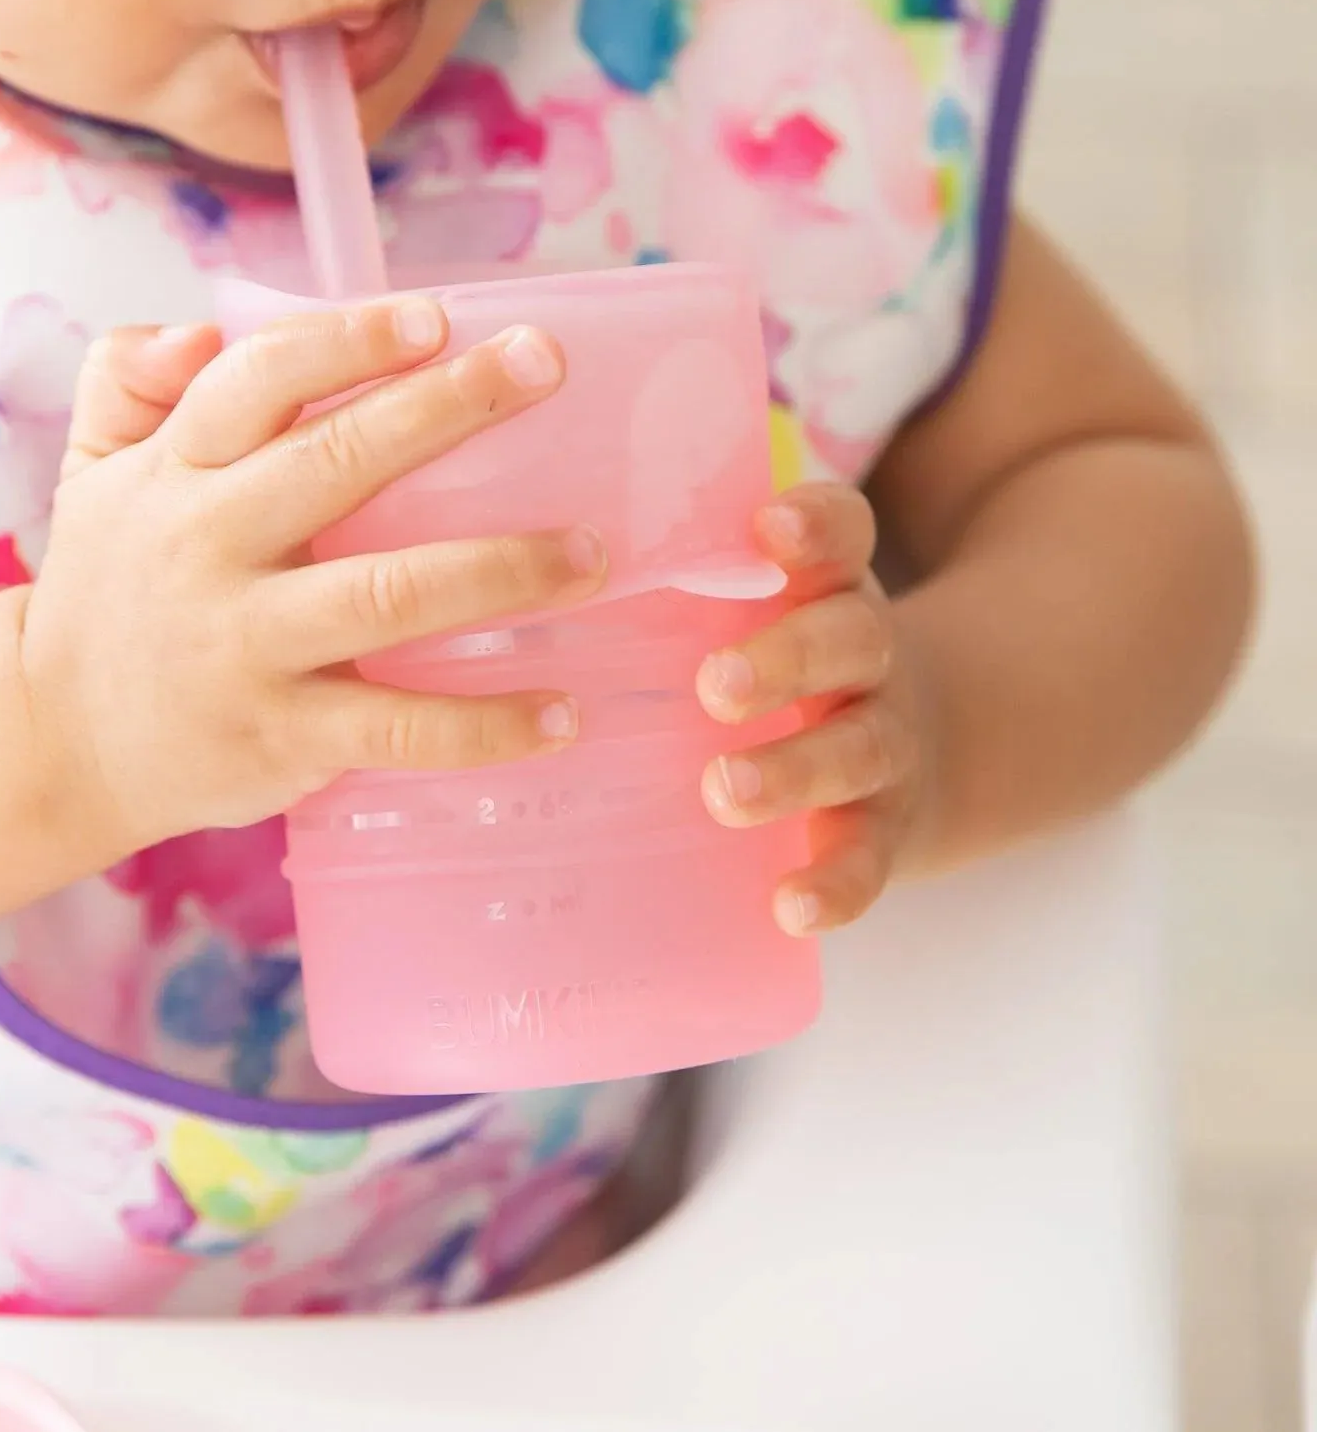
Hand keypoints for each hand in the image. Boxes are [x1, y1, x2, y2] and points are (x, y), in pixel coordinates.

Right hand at [22, 301, 611, 865]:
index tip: (436, 317)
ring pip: (387, 594)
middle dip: (450, 407)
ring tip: (592, 554)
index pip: (256, 381)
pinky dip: (484, 725)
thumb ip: (127, 379)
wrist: (57, 740)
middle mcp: (208, 546)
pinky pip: (397, 727)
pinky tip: (560, 712)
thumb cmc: (106, 588)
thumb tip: (197, 329)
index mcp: (173, 470)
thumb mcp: (90, 469)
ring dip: (502, 568)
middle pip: (340, 462)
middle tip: (547, 367)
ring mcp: (248, 645)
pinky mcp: (281, 737)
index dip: (345, 341)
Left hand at [694, 483, 937, 937]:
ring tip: (724, 789)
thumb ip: (670, 582)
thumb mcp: (749, 603)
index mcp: (826, 585)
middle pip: (850, 639)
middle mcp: (866, 656)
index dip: (815, 526)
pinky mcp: (885, 827)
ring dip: (793, 770)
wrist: (917, 748)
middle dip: (785, 659)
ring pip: (858, 748)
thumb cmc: (779, 657)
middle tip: (712, 685)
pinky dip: (835, 882)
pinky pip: (869, 857)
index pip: (841, 533)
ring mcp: (883, 742)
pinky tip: (791, 905)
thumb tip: (514, 571)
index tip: (769, 526)